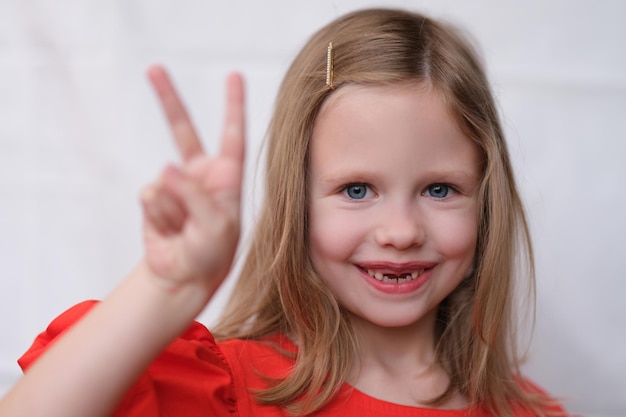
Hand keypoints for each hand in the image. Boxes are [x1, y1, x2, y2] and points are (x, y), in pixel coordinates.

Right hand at [140, 66, 244, 292]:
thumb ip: (194, 198)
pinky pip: (149, 197)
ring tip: (185, 230)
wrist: (184, 278)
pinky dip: (158, 217)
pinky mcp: (153, 197)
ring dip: (173, 210)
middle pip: (182, 130)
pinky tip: (169, 231)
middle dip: (167, 99)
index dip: (233, 106)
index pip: (232, 135)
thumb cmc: (212, 254)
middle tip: (154, 68)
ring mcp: (175, 185)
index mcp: (226, 178)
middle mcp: (200, 175)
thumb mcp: (215, 228)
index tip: (233, 75)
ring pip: (163, 180)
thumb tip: (165, 169)